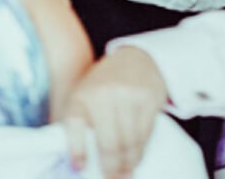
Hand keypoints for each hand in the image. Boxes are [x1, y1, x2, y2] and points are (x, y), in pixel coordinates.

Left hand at [64, 46, 167, 178]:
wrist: (135, 57)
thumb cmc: (104, 85)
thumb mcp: (85, 95)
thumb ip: (80, 124)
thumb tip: (77, 165)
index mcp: (83, 94)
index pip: (74, 124)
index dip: (76, 150)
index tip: (79, 169)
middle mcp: (105, 93)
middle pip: (108, 142)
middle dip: (111, 168)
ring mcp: (129, 94)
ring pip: (130, 141)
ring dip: (128, 163)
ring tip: (126, 173)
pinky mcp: (149, 97)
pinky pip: (146, 133)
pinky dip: (141, 150)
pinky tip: (137, 156)